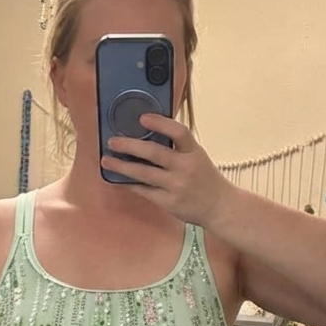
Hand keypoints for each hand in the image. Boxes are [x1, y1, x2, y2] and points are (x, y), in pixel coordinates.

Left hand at [100, 113, 229, 226]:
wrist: (218, 207)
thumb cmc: (204, 178)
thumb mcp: (196, 157)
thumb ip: (177, 147)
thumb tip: (148, 134)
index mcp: (194, 152)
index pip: (178, 132)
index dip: (160, 123)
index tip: (142, 118)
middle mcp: (185, 168)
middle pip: (154, 153)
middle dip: (130, 146)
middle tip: (112, 141)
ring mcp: (176, 186)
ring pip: (144, 174)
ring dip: (122, 166)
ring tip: (107, 161)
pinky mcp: (168, 202)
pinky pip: (144, 191)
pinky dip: (130, 184)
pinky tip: (119, 179)